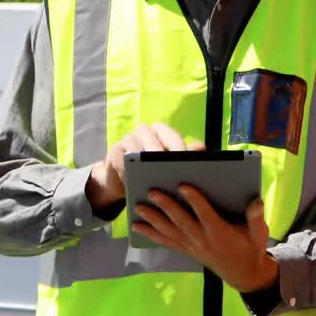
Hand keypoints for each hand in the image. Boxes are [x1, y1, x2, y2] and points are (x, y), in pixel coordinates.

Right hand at [85, 123, 203, 212]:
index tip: (187, 164)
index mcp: (160, 131)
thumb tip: (202, 147)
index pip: (172, 136)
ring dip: (143, 164)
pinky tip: (134, 184)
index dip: (179, 149)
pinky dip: (128, 172)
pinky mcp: (113, 151)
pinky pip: (121, 161)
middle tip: (170, 171)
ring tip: (153, 179)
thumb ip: (184, 155)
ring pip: (136, 150)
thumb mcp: (168, 165)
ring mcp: (127, 139)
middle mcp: (144, 131)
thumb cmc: (150, 172)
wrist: (121, 180)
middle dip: (161, 157)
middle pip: (154, 141)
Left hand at [132, 187, 278, 293]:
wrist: (243, 273)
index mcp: (220, 232)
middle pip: (181, 221)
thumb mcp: (259, 233)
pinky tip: (136, 226)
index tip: (183, 185)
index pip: (205, 214)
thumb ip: (256, 217)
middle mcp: (202, 239)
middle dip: (166, 206)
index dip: (194, 200)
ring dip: (152, 219)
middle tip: (152, 191)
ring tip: (138, 207)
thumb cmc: (251, 247)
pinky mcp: (186, 249)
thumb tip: (256, 201)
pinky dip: (150, 234)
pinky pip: (165, 241)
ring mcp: (192, 245)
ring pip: (169, 231)